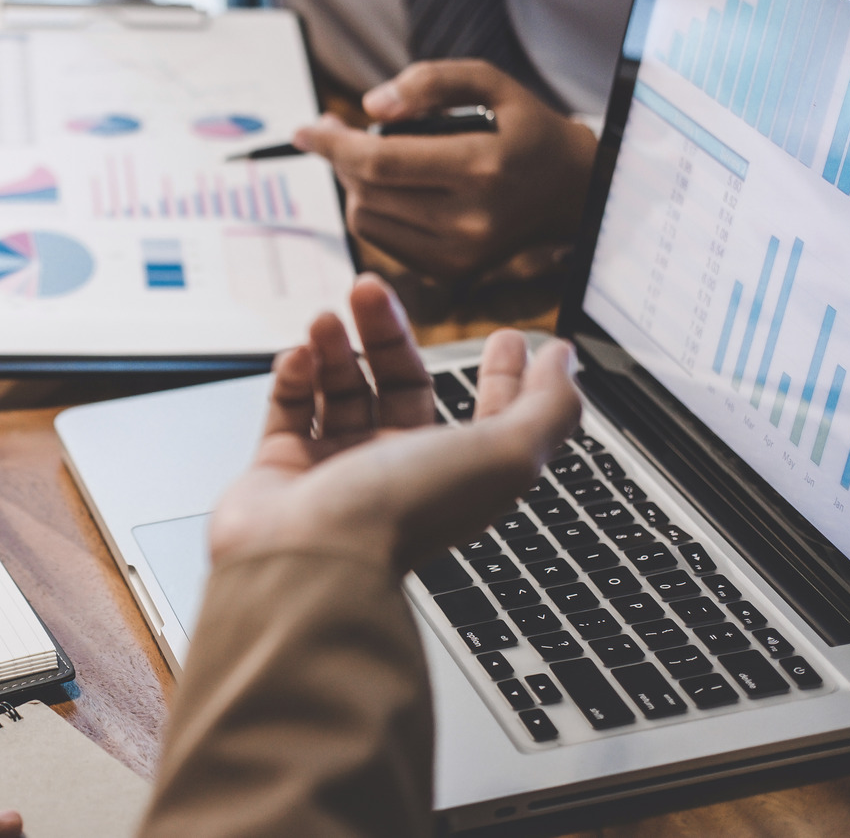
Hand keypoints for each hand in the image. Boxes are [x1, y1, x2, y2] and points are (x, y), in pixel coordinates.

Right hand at [209, 272, 580, 571]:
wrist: (308, 558)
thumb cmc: (402, 514)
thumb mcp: (507, 455)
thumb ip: (547, 408)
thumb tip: (565, 363)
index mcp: (456, 472)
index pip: (489, 415)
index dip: (502, 376)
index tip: (506, 337)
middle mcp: (397, 470)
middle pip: (400, 385)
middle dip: (387, 333)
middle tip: (369, 289)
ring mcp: (337, 469)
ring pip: (342, 390)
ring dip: (335, 347)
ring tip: (326, 319)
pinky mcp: (283, 468)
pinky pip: (290, 408)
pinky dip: (294, 376)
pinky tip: (298, 356)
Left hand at [294, 59, 597, 279]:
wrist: (572, 193)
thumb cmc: (525, 130)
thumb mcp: (492, 84)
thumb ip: (432, 82)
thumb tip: (370, 107)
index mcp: (482, 168)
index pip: (380, 161)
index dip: (333, 144)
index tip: (302, 130)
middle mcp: (469, 220)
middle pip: (367, 190)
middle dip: (341, 158)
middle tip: (340, 131)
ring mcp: (458, 255)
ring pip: (365, 218)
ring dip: (355, 184)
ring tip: (375, 157)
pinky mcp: (449, 273)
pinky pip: (381, 239)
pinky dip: (373, 209)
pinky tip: (394, 188)